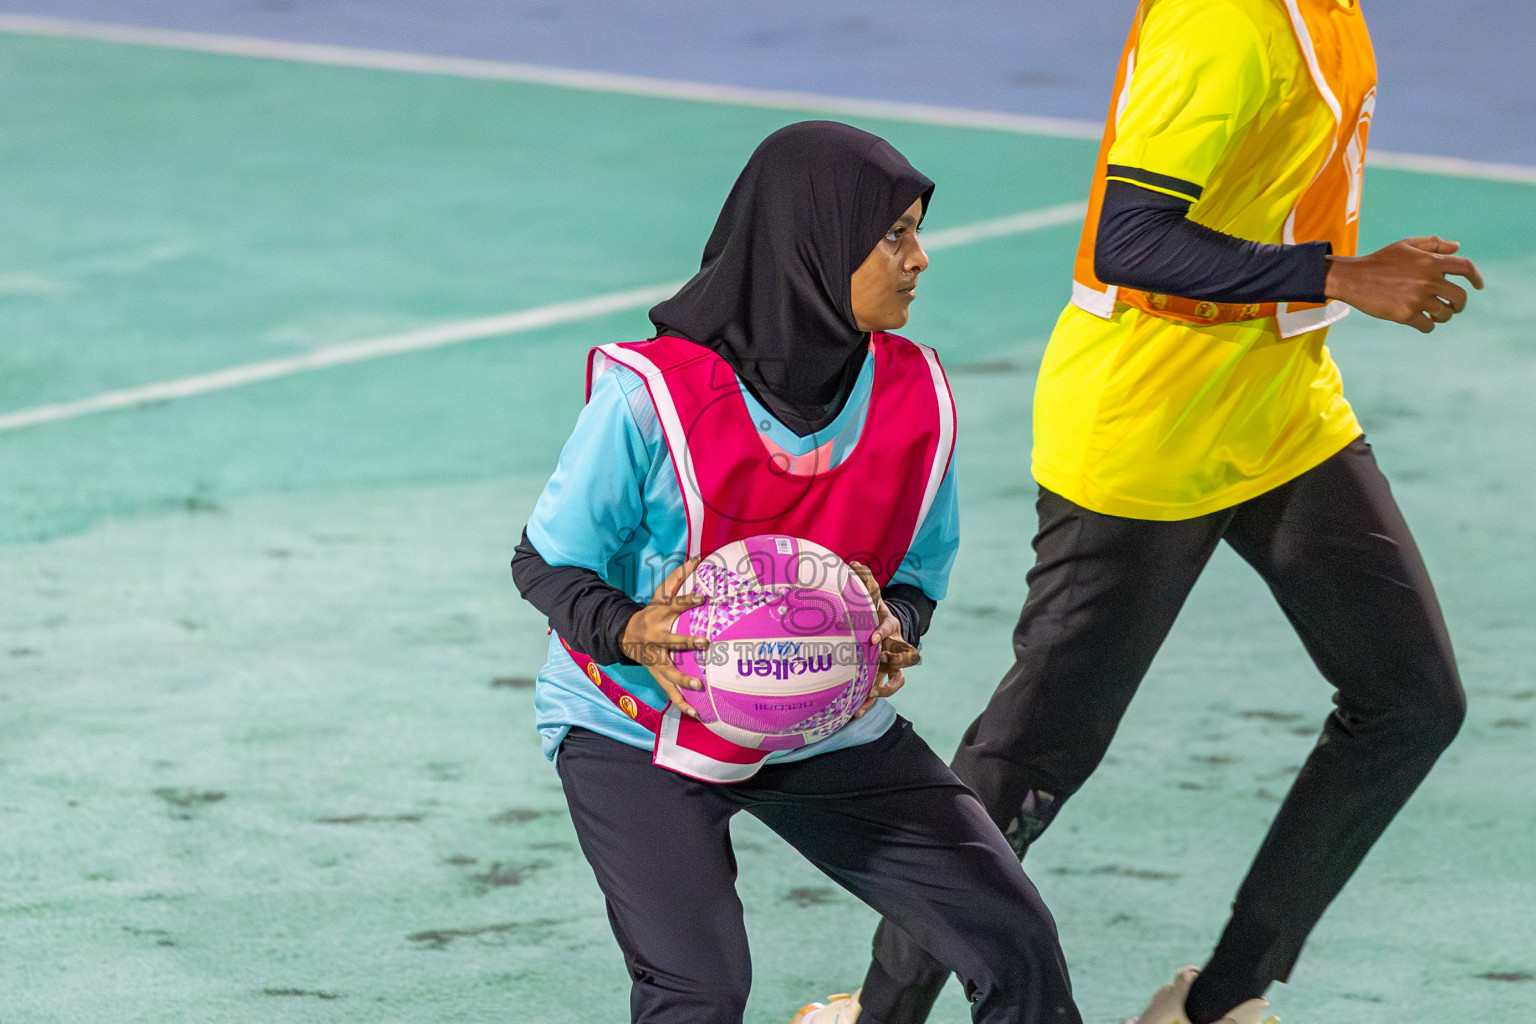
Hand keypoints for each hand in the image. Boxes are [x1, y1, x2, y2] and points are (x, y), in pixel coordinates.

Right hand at [619, 556, 708, 717]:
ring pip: (668, 670)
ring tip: (699, 686)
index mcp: (658, 616)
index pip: (675, 606)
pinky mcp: (657, 673)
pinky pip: (669, 690)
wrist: (623, 635)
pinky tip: (695, 713)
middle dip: (688, 643)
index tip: (703, 597)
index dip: (688, 601)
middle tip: (706, 643)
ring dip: (683, 679)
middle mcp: (656, 638)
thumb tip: (698, 557)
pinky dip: (681, 702)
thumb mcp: (660, 594)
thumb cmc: (649, 612)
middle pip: (672, 641)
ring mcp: (655, 658)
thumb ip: (679, 576)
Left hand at [849, 562, 920, 717]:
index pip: (889, 628)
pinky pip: (882, 691)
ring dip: (883, 689)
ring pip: (897, 679)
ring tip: (867, 698)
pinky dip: (871, 701)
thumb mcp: (872, 596)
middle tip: (877, 669)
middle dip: (891, 663)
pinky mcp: (885, 676)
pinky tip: (855, 711)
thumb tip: (855, 563)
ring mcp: (892, 664)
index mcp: (890, 625)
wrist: (888, 629)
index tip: (872, 639)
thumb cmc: (875, 612)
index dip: (883, 633)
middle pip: (902, 657)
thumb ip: (865, 582)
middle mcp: (896, 646)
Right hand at [1324, 236, 1483, 332]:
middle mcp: (1429, 280)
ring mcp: (1418, 299)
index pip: (1466, 268)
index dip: (1476, 277)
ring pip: (1445, 314)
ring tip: (1433, 314)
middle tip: (1453, 307)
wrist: (1352, 278)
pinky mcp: (1406, 314)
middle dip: (1459, 304)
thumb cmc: (1380, 260)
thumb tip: (1457, 247)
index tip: (1478, 286)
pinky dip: (1427, 325)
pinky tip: (1420, 321)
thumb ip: (1433, 244)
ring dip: (1442, 316)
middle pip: (1460, 297)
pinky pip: (1428, 326)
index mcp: (1431, 262)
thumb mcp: (1406, 245)